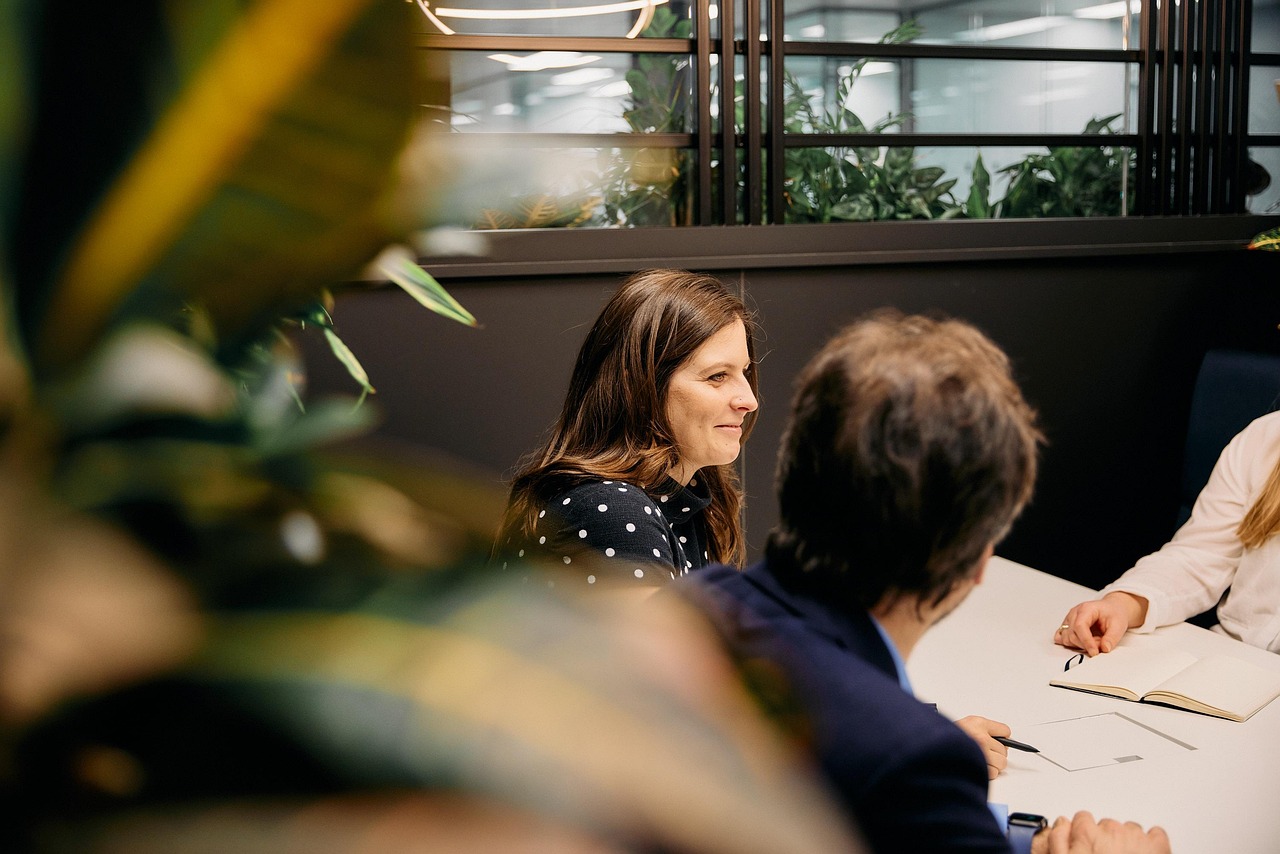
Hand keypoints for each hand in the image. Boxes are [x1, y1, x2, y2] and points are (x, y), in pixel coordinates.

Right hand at [952, 715, 1008, 778]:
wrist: (935, 747)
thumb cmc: (949, 738)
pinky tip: (979, 766)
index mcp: (978, 724)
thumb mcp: (967, 723)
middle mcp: (980, 738)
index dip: (1001, 737)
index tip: (998, 741)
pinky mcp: (979, 768)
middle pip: (1004, 750)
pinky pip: (994, 773)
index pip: (1005, 731)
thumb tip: (1003, 739)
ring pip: (1001, 763)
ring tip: (981, 760)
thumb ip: (985, 728)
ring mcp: (980, 754)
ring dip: (994, 764)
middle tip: (985, 752)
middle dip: (997, 753)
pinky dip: (988, 773)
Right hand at [1033, 811, 1170, 853]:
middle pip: (1107, 825)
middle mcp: (1111, 831)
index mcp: (1087, 834)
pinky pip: (1156, 834)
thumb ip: (1058, 840)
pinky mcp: (1157, 847)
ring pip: (1131, 829)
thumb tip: (1062, 824)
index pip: (1083, 819)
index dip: (1085, 835)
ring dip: (1128, 842)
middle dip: (1107, 840)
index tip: (1088, 846)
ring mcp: (1136, 838)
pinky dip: (1152, 842)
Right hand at [1054, 592, 1147, 655]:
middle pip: (1072, 634)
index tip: (1094, 652)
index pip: (1080, 626)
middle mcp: (1075, 613)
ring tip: (1094, 640)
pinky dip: (1072, 644)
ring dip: (1080, 644)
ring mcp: (1070, 619)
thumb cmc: (1114, 613)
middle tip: (1101, 645)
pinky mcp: (1068, 626)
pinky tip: (1082, 642)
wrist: (1112, 608)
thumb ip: (1111, 638)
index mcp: (1086, 609)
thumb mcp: (1119, 625)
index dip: (1086, 641)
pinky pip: (1063, 638)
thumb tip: (1104, 648)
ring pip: (1067, 638)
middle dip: (1086, 644)